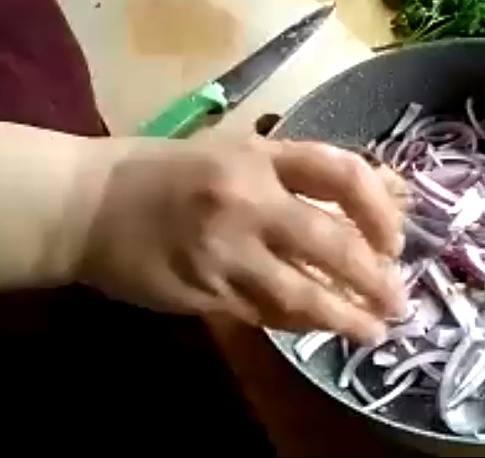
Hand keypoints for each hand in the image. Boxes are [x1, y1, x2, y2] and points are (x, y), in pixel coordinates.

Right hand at [76, 136, 405, 343]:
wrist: (85, 205)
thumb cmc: (163, 171)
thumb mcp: (234, 152)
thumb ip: (301, 171)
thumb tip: (381, 188)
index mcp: (256, 155)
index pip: (340, 172)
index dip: (380, 206)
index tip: (395, 237)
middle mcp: (246, 200)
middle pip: (332, 242)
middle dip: (376, 277)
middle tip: (399, 299)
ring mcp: (224, 251)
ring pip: (303, 292)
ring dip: (348, 316)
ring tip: (376, 331)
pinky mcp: (204, 292)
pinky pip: (266, 313)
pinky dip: (300, 323)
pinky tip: (320, 329)